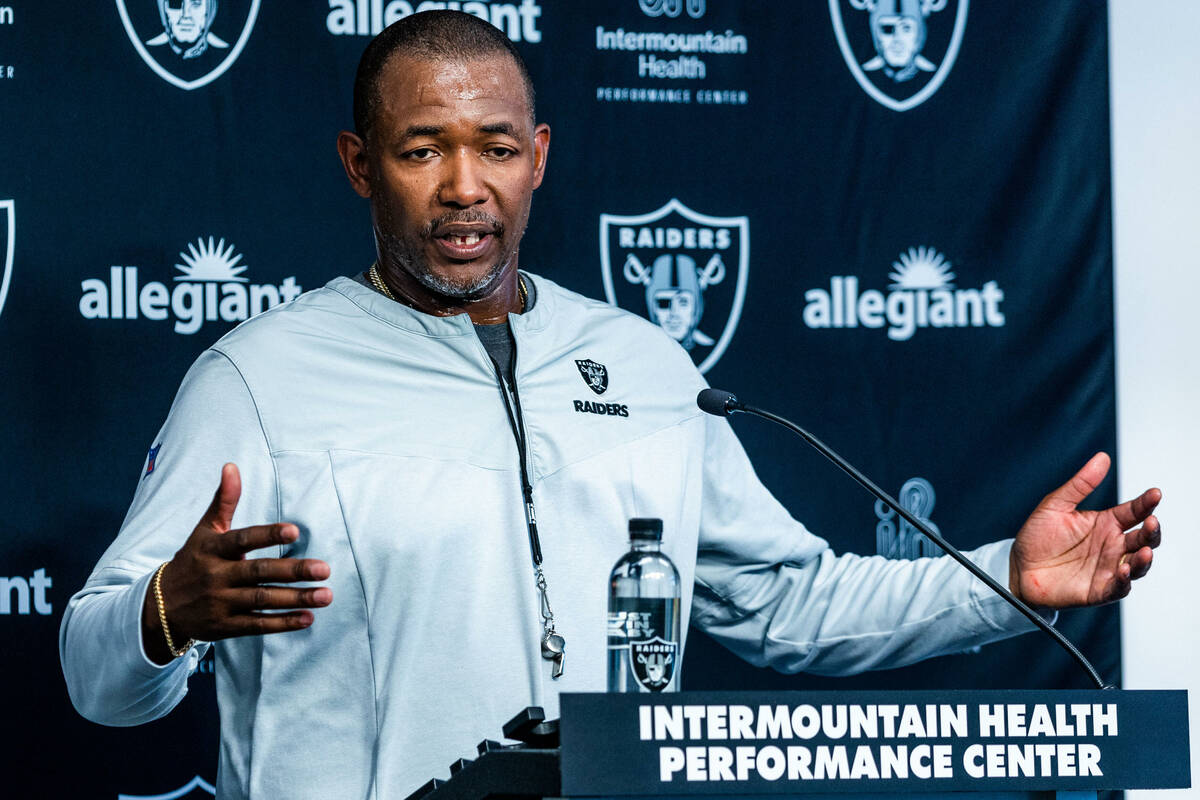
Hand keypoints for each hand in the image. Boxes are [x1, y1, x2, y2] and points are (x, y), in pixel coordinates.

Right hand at [141, 463, 331, 663]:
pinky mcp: (225, 627)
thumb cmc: (193, 560)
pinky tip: (309, 618)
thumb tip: (232, 466)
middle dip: (293, 571)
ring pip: (262, 600)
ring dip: (296, 598)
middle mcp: (216, 576)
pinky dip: (283, 623)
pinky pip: (257, 625)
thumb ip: (223, 501)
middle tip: (325, 569)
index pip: (243, 540)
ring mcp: (221, 603)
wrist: (160, 607)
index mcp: (213, 548)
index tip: (294, 531)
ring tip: (326, 595)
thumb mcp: (204, 530)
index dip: (267, 536)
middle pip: (258, 573)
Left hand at [1010, 452, 1160, 608]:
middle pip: (1143, 539)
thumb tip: (1102, 458)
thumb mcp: (1056, 505)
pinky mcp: (1099, 590)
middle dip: (1152, 531)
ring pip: (1138, 565)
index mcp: (1106, 523)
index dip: (1146, 503)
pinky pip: (1118, 588)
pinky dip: (1125, 581)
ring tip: (1145, 550)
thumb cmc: (1038, 536)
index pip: (1133, 512)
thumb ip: (1081, 484)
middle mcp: (1112, 545)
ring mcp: (1108, 568)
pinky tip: (1124, 571)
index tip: (1155, 493)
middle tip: (1151, 521)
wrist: (1018, 567)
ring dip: (1144, 558)